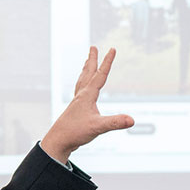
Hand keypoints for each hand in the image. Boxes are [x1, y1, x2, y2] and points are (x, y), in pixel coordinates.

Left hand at [39, 47, 133, 162]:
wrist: (57, 141)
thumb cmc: (75, 132)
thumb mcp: (98, 127)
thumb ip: (115, 122)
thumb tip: (131, 120)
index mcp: (87, 96)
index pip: (100, 75)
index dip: (107, 62)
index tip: (112, 49)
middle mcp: (81, 96)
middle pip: (87, 73)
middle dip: (92, 60)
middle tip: (93, 47)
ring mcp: (76, 102)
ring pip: (82, 81)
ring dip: (86, 70)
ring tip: (87, 62)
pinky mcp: (75, 110)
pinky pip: (80, 92)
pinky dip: (83, 85)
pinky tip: (84, 90)